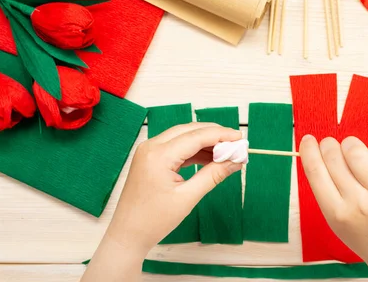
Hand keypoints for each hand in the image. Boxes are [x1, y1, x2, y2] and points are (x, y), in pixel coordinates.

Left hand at [81, 123, 242, 281]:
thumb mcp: (188, 197)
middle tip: (236, 143)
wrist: (127, 235)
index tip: (240, 138)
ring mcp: (148, 151)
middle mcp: (151, 147)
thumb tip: (235, 161)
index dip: (221, 135)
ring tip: (227, 152)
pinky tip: (210, 158)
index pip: (196, 136)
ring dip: (205, 142)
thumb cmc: (153, 220)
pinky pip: (176, 147)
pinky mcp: (150, 158)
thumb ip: (213, 175)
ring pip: (183, 137)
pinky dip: (193, 151)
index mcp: (158, 155)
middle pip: (189, 131)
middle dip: (214, 135)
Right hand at [300, 136, 367, 281]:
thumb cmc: (362, 234)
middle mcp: (358, 204)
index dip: (308, 149)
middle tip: (331, 146)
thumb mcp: (334, 219)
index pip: (315, 171)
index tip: (308, 140)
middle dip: (328, 145)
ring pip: (358, 153)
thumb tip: (315, 152)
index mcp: (336, 212)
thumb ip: (324, 190)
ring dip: (350, 144)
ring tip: (351, 149)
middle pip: (334, 158)